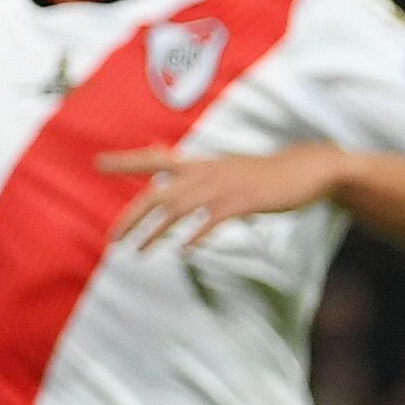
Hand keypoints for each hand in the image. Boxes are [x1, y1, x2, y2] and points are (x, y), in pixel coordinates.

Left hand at [97, 142, 346, 251]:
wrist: (307, 169)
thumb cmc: (261, 172)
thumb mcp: (223, 165)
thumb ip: (192, 167)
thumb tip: (161, 153)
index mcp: (201, 164)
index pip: (156, 159)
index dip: (127, 160)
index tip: (97, 162)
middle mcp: (207, 172)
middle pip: (159, 192)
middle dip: (133, 215)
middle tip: (112, 238)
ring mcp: (225, 186)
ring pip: (181, 208)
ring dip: (156, 230)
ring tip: (138, 250)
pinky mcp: (245, 201)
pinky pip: (214, 218)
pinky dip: (198, 232)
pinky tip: (185, 248)